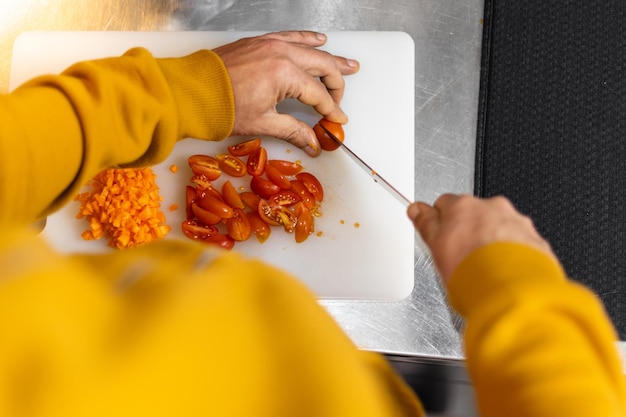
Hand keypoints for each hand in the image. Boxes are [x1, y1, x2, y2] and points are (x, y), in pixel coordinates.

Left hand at [213, 31, 359, 156]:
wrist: (190, 92)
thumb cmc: (222, 109)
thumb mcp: (263, 123)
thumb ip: (294, 131)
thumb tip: (314, 142)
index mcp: (286, 75)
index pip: (319, 95)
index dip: (331, 110)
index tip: (338, 122)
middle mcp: (283, 54)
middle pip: (323, 67)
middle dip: (337, 85)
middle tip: (342, 101)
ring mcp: (271, 44)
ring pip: (311, 49)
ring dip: (331, 58)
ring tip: (350, 65)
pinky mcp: (261, 42)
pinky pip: (292, 36)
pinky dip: (308, 39)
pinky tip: (319, 40)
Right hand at [407, 194, 556, 283]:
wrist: (512, 293)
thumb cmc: (473, 272)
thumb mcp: (435, 248)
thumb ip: (426, 224)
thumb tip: (417, 210)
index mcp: (463, 206)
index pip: (444, 204)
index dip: (440, 223)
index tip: (439, 236)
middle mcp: (492, 208)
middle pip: (474, 214)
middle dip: (468, 231)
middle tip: (462, 257)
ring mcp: (516, 222)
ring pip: (499, 227)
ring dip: (492, 242)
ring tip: (483, 268)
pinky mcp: (535, 239)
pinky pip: (520, 241)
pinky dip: (513, 253)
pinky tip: (503, 272)